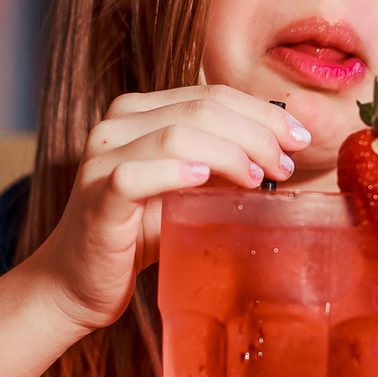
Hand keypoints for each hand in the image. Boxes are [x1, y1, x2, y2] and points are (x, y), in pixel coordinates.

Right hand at [38, 85, 311, 335]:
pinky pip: (137, 173)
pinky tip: (204, 181)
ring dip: (229, 153)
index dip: (261, 112)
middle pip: (201, 109)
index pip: (211, 94)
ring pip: (176, 134)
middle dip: (256, 133)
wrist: (78, 282)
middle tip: (287, 164)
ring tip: (259, 178)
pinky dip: (176, 172)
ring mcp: (102, 157)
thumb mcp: (187, 191)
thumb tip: (281, 152)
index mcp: (140, 112)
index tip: (299, 139)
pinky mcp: (97, 194)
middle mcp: (117, 124)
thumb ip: (221, 165)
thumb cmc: (137, 235)